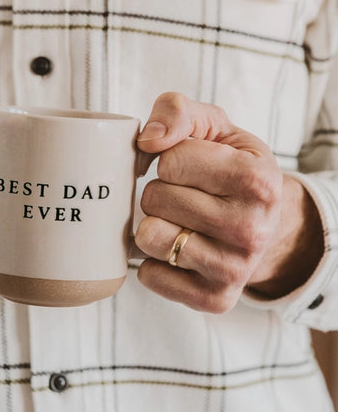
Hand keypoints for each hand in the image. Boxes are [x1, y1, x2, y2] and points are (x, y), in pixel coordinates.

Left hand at [135, 92, 323, 312]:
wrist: (263, 226)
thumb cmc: (231, 171)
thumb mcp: (215, 129)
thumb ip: (178, 112)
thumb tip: (147, 139)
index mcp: (257, 179)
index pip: (170, 161)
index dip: (169, 160)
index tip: (189, 168)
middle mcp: (251, 229)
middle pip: (154, 198)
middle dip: (159, 192)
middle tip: (185, 197)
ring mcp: (233, 270)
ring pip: (148, 237)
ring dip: (152, 225)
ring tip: (179, 222)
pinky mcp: (213, 299)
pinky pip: (149, 276)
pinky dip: (153, 261)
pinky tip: (178, 251)